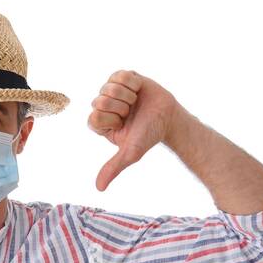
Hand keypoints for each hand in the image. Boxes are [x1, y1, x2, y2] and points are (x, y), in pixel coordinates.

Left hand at [87, 70, 180, 191]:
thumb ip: (113, 167)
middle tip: (131, 113)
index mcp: (100, 123)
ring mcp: (111, 90)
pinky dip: (133, 83)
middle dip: (121, 107)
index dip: (113, 120)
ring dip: (128, 96)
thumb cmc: (149, 136)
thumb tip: (99, 188)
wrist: (168, 118)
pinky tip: (138, 90)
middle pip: (100, 100)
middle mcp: (103, 107)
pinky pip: (120, 75)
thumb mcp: (131, 153)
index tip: (124, 124)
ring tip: (135, 102)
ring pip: (110, 86)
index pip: (95, 116)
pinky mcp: (122, 77)